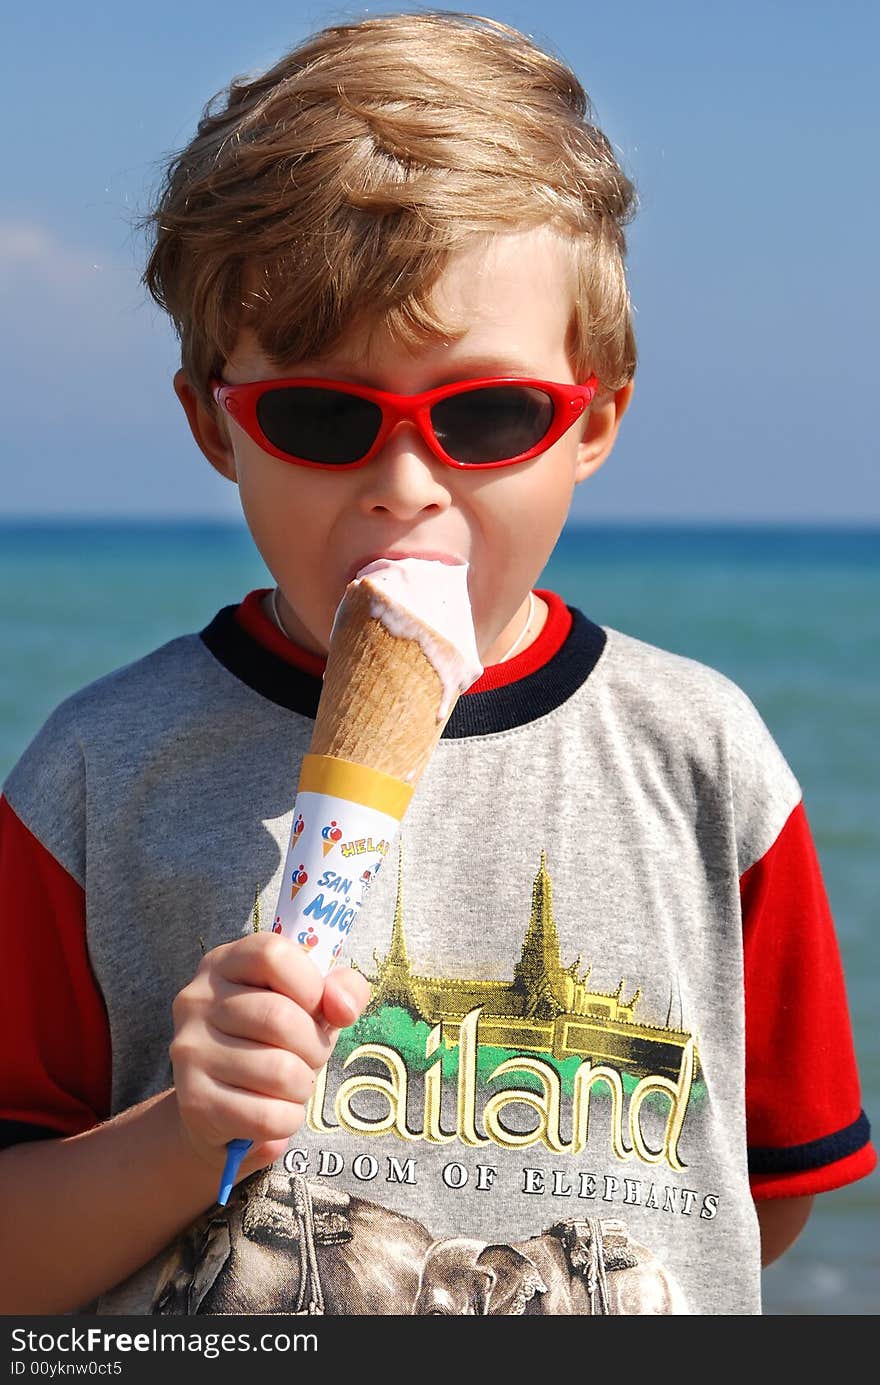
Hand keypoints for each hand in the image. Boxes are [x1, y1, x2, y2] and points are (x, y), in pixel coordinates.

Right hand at [169, 932, 369, 1176]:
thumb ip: (341, 989)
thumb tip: (343, 1007)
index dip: (310, 984)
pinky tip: (276, 1111)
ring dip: (303, 1086)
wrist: (218, 1107)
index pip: (273, 955)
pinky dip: (287, 1119)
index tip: (316, 1007)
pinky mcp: (192, 1102)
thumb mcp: (310, 1004)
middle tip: (310, 1057)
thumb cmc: (273, 1042)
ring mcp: (189, 1050)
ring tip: (290, 1085)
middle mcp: (196, 1000)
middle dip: (315, 1046)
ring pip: (279, 1071)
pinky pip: (266, 1116)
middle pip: (279, 1017)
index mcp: (224, 963)